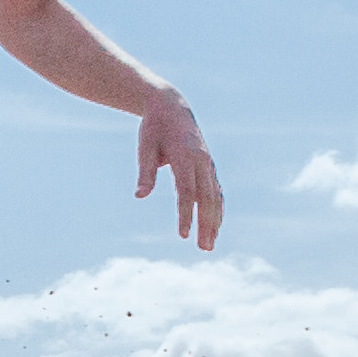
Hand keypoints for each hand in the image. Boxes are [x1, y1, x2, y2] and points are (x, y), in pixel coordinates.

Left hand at [138, 87, 222, 250]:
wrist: (172, 108)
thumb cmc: (154, 129)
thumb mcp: (145, 147)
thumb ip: (145, 172)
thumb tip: (140, 196)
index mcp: (185, 156)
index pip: (186, 191)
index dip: (186, 214)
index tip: (182, 235)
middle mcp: (202, 161)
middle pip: (206, 198)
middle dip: (205, 225)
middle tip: (203, 249)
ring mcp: (208, 164)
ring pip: (216, 197)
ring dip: (214, 222)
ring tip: (209, 245)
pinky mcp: (209, 167)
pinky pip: (217, 192)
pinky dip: (217, 210)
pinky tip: (214, 227)